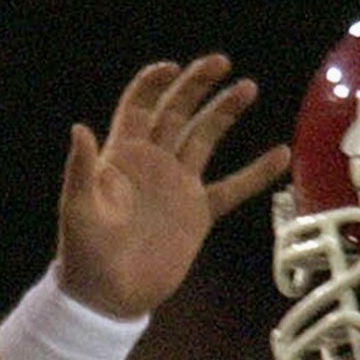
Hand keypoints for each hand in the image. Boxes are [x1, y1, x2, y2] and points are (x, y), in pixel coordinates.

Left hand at [51, 56, 288, 319]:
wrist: (110, 297)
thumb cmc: (84, 254)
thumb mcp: (78, 210)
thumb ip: (81, 170)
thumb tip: (79, 128)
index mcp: (122, 156)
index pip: (139, 107)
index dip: (153, 84)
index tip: (172, 67)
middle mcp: (152, 163)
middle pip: (177, 112)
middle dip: (196, 85)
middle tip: (221, 61)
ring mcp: (177, 186)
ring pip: (204, 138)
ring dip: (224, 112)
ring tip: (248, 87)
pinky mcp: (198, 212)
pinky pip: (232, 187)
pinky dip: (255, 173)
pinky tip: (281, 154)